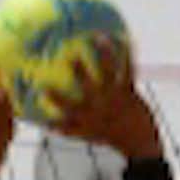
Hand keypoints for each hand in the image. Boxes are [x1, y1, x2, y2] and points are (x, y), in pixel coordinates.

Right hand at [51, 47, 161, 164]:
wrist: (137, 142)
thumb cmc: (108, 136)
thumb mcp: (84, 135)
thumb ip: (66, 128)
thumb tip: (46, 125)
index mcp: (86, 117)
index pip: (66, 107)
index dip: (54, 97)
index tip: (42, 87)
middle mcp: (99, 106)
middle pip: (87, 85)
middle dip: (79, 71)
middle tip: (71, 55)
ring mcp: (114, 97)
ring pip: (107, 73)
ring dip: (104, 54)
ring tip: (99, 37)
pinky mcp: (128, 92)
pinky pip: (127, 70)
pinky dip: (127, 55)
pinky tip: (125, 40)